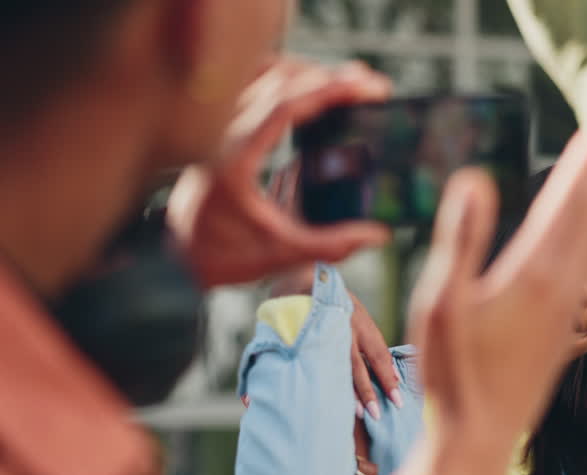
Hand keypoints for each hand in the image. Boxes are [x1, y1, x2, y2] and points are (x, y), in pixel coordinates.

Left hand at [167, 58, 392, 288]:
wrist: (176, 256)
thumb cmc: (222, 255)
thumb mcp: (280, 253)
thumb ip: (331, 244)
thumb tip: (377, 235)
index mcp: (235, 156)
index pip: (287, 104)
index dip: (331, 89)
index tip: (366, 86)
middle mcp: (222, 132)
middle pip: (280, 79)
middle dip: (330, 76)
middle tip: (370, 82)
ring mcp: (217, 124)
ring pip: (263, 73)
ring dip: (307, 72)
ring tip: (345, 83)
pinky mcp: (218, 126)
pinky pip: (250, 82)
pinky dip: (282, 77)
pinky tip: (306, 86)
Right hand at [268, 265, 400, 417]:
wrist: (309, 281)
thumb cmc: (342, 308)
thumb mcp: (362, 322)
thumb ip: (375, 349)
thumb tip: (393, 376)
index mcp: (363, 326)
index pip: (379, 356)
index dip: (389, 379)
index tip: (398, 401)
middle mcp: (346, 330)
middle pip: (359, 366)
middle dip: (369, 391)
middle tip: (377, 414)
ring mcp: (326, 333)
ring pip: (337, 366)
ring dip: (347, 391)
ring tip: (355, 412)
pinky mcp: (309, 337)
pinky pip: (315, 361)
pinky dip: (321, 379)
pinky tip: (329, 395)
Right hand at [405, 129, 586, 474]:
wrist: (481, 439)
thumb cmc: (454, 374)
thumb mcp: (442, 302)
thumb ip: (461, 239)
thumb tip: (476, 179)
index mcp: (533, 275)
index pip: (564, 206)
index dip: (580, 166)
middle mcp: (558, 291)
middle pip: (582, 222)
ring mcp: (561, 317)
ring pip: (585, 250)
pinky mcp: (557, 337)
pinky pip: (578, 277)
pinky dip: (582, 248)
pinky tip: (577, 252)